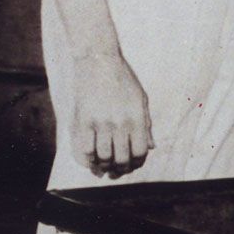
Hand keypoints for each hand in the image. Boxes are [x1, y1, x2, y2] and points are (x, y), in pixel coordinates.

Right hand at [72, 50, 151, 174]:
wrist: (98, 62)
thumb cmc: (123, 80)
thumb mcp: (141, 99)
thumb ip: (146, 124)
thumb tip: (151, 147)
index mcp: (137, 118)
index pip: (140, 152)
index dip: (137, 163)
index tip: (132, 165)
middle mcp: (120, 123)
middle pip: (122, 158)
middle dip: (121, 170)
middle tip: (117, 172)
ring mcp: (100, 123)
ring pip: (103, 157)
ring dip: (104, 167)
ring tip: (105, 168)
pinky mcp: (83, 120)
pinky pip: (85, 149)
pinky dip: (88, 160)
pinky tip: (91, 160)